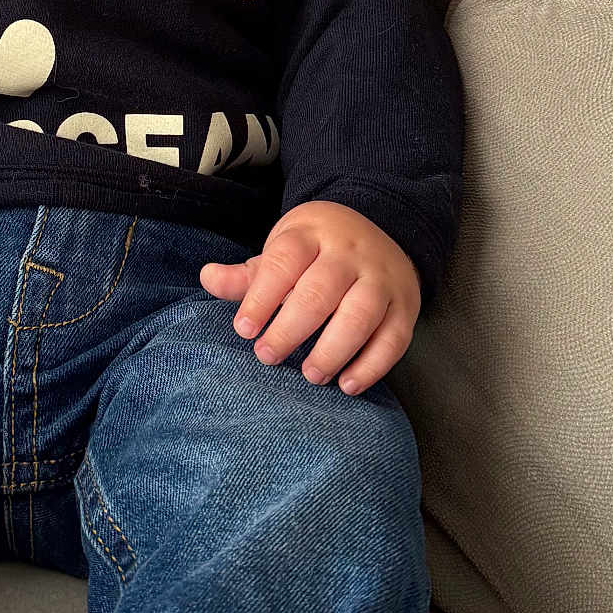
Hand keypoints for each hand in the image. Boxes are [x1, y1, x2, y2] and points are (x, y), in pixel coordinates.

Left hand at [199, 200, 420, 394]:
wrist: (381, 228)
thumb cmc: (317, 250)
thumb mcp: (282, 250)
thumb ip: (247, 274)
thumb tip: (207, 278)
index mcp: (311, 235)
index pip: (284, 261)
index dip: (262, 296)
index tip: (244, 329)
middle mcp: (349, 253)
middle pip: (320, 290)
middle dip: (291, 328)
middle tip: (267, 356)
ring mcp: (381, 278)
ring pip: (360, 314)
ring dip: (334, 349)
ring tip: (311, 375)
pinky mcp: (405, 305)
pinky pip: (394, 337)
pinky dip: (372, 365)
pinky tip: (348, 384)